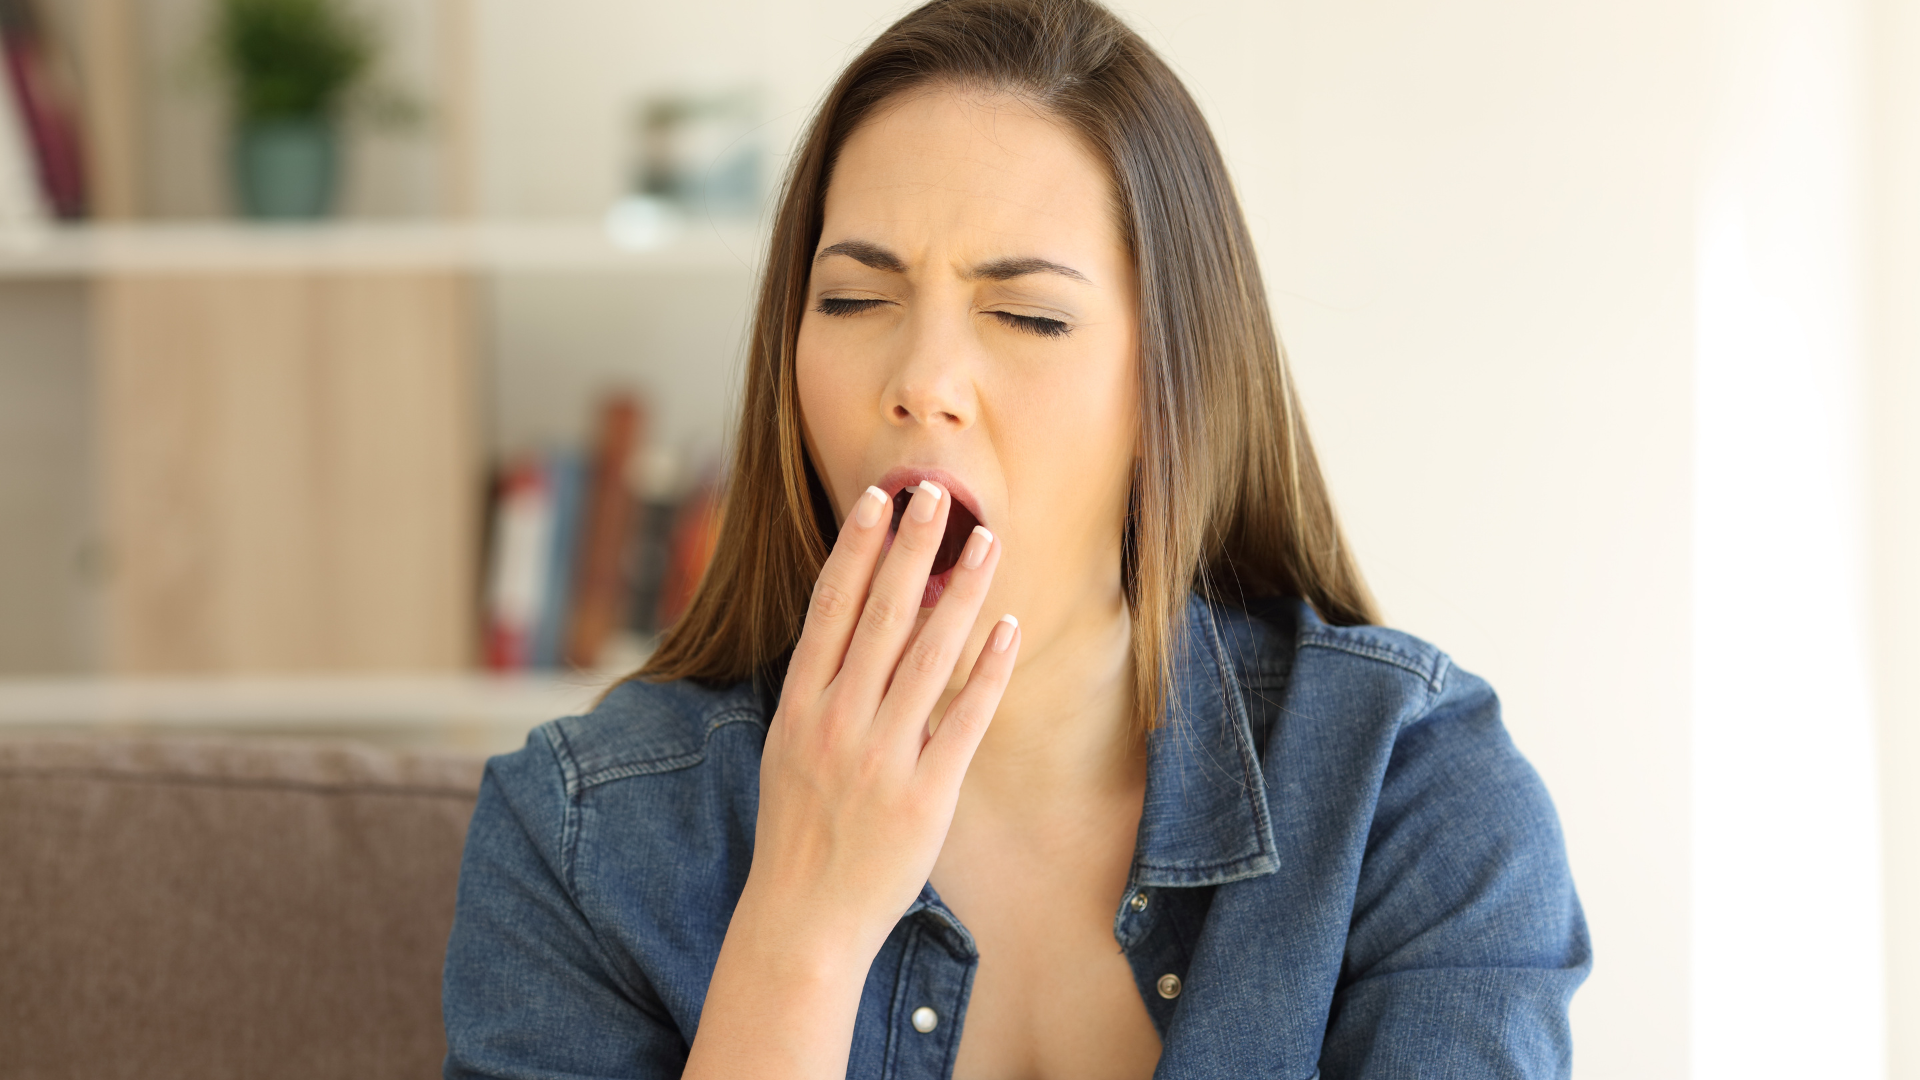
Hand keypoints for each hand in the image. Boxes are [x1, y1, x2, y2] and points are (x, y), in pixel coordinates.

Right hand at [684, 480, 1017, 1078]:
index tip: (877, 499)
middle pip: (881, 615)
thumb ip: (819, 689)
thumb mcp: (787, 749)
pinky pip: (963, 718)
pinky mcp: (925, 794)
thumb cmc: (799, 831)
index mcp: (798, 706)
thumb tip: (847, 625)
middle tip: (939, 493)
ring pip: (930, 655)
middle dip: (912, 548)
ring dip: (962, 592)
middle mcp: (837, 722)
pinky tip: (1008, 629)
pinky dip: (989, 670)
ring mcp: (881, 757)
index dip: (854, 549)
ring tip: (988, 542)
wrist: (801, 920)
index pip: (829, 609)